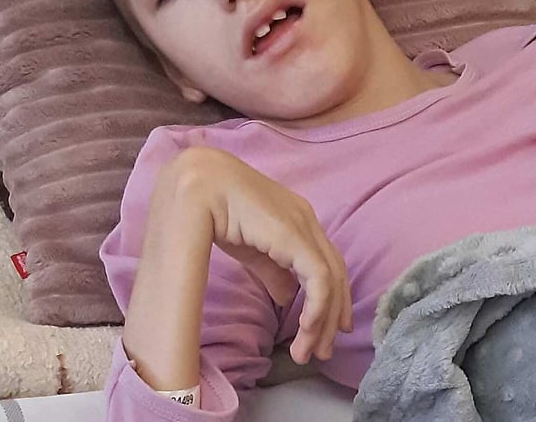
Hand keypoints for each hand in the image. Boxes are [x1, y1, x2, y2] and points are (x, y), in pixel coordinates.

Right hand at [169, 146, 352, 364]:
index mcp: (298, 220)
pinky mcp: (295, 235)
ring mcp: (304, 225)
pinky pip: (319, 277)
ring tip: (308, 350)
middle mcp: (307, 221)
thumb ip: (271, 270)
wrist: (199, 184)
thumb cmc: (217, 208)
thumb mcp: (250, 248)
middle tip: (321, 351)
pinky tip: (306, 328)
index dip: (331, 299)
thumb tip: (287, 297)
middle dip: (331, 317)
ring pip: (332, 278)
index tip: (323, 331)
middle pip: (335, 273)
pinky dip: (318, 307)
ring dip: (323, 320)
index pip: (326, 263)